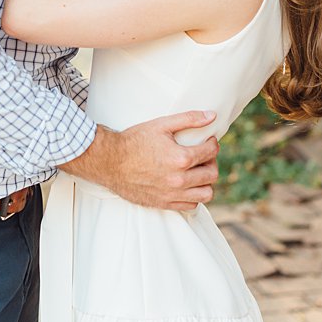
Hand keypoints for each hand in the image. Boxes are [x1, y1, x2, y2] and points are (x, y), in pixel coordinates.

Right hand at [71, 110, 219, 211]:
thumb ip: (189, 119)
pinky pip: (191, 205)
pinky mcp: (164, 203)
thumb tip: (212, 116)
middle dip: (211, 162)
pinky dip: (194, 195)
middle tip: (203, 155)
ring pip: (206, 194)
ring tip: (197, 171)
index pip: (211, 152)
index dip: (212, 144)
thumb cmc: (134, 141)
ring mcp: (172, 194)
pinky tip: (187, 184)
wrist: (109, 161)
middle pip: (212, 174)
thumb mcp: (161, 124)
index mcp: (181, 158)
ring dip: (206, 182)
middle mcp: (179, 179)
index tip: (207, 141)